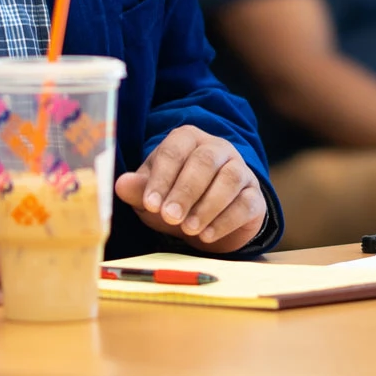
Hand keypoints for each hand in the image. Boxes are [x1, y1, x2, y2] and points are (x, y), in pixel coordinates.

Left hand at [114, 127, 266, 252]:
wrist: (210, 220)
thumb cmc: (175, 199)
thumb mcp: (153, 196)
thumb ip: (139, 191)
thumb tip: (121, 185)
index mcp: (187, 140)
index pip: (174, 151)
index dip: (161, 178)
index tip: (150, 204)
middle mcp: (217, 148)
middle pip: (204, 162)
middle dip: (185, 191)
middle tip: (170, 217)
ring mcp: (240, 170)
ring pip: (229, 179)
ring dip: (207, 206)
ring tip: (189, 229)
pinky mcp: (254, 195)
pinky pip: (245, 203)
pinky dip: (225, 221)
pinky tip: (207, 235)